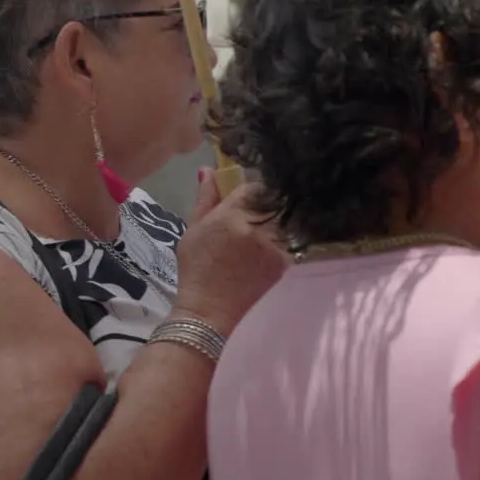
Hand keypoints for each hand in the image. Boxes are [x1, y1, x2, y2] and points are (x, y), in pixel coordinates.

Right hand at [172, 168, 287, 334]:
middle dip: (264, 211)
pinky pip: (287, 243)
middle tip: (251, 227)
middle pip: (272, 204)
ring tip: (255, 245)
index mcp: (230, 216)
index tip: (248, 204)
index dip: (253, 194)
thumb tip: (208, 170)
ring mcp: (273, 246)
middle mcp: (255, 228)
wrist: (209, 310)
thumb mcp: (193, 229)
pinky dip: (278, 246)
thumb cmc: (195, 269)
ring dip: (273, 228)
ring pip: (282, 224)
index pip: (255, 188)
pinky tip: (260, 259)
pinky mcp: (283, 263)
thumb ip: (205, 198)